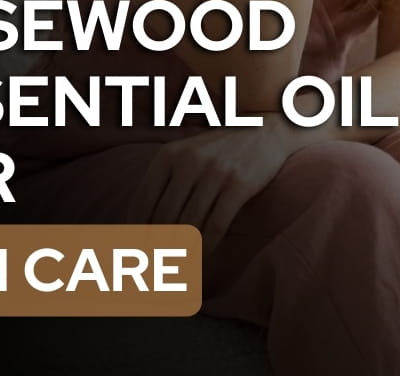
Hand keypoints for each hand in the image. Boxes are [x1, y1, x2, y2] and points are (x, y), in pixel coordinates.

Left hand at [130, 114, 306, 254]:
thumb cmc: (219, 150)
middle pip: (163, 218)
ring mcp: (215, 172)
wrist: (266, 131)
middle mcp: (189, 161)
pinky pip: (216, 225)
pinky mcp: (239, 185)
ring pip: (188, 225)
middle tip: (153, 269)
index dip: (136, 233)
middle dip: (156, 248)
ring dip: (180, 252)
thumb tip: (138, 227)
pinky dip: (206, 246)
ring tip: (175, 268)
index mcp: (169, 154)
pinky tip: (202, 256)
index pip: (142, 202)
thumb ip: (164, 183)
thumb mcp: (187, 155)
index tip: (134, 254)